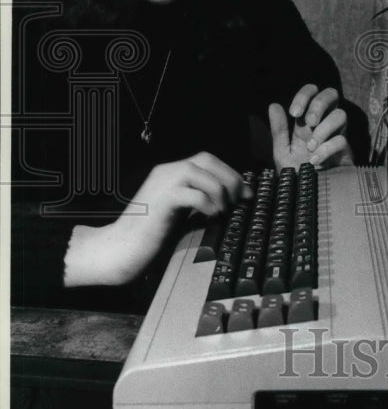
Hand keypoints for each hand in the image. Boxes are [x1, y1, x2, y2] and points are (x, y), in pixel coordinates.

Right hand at [64, 152, 250, 286]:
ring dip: (219, 191)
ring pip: (201, 172)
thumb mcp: (179, 211)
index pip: (207, 160)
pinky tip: (210, 217)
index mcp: (170, 172)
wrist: (119, 249)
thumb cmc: (149, 235)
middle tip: (239, 200)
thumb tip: (229, 200)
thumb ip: (197, 200)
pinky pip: (193, 193)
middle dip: (229, 178)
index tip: (245, 193)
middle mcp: (166, 171)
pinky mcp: (162, 200)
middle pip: (207, 159)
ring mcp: (163, 183)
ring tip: (221, 211)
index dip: (230, 173)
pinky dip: (208, 204)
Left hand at [269, 84, 350, 170]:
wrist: (306, 199)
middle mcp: (324, 123)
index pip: (312, 92)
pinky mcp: (346, 152)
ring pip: (341, 115)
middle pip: (332, 94)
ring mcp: (337, 136)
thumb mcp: (282, 151)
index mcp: (308, 120)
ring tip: (310, 146)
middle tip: (309, 121)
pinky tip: (315, 160)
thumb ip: (279, 130)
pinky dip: (327, 148)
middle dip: (319, 104)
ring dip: (324, 128)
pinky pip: (342, 140)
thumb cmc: (295, 173)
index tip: (294, 112)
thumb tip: (274, 105)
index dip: (305, 95)